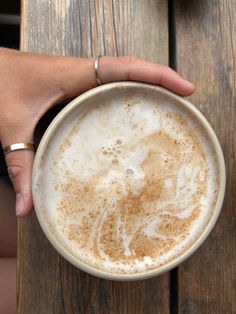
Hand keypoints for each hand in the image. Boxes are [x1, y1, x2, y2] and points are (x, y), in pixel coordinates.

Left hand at [0, 48, 194, 216]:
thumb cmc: (1, 85)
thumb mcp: (11, 127)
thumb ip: (20, 167)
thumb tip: (26, 208)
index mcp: (74, 75)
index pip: (125, 68)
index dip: (158, 75)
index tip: (185, 88)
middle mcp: (84, 72)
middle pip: (134, 69)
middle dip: (164, 80)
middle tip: (187, 99)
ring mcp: (83, 77)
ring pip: (126, 75)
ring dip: (150, 83)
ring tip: (172, 103)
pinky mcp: (79, 85)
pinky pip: (112, 83)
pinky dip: (132, 89)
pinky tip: (139, 107)